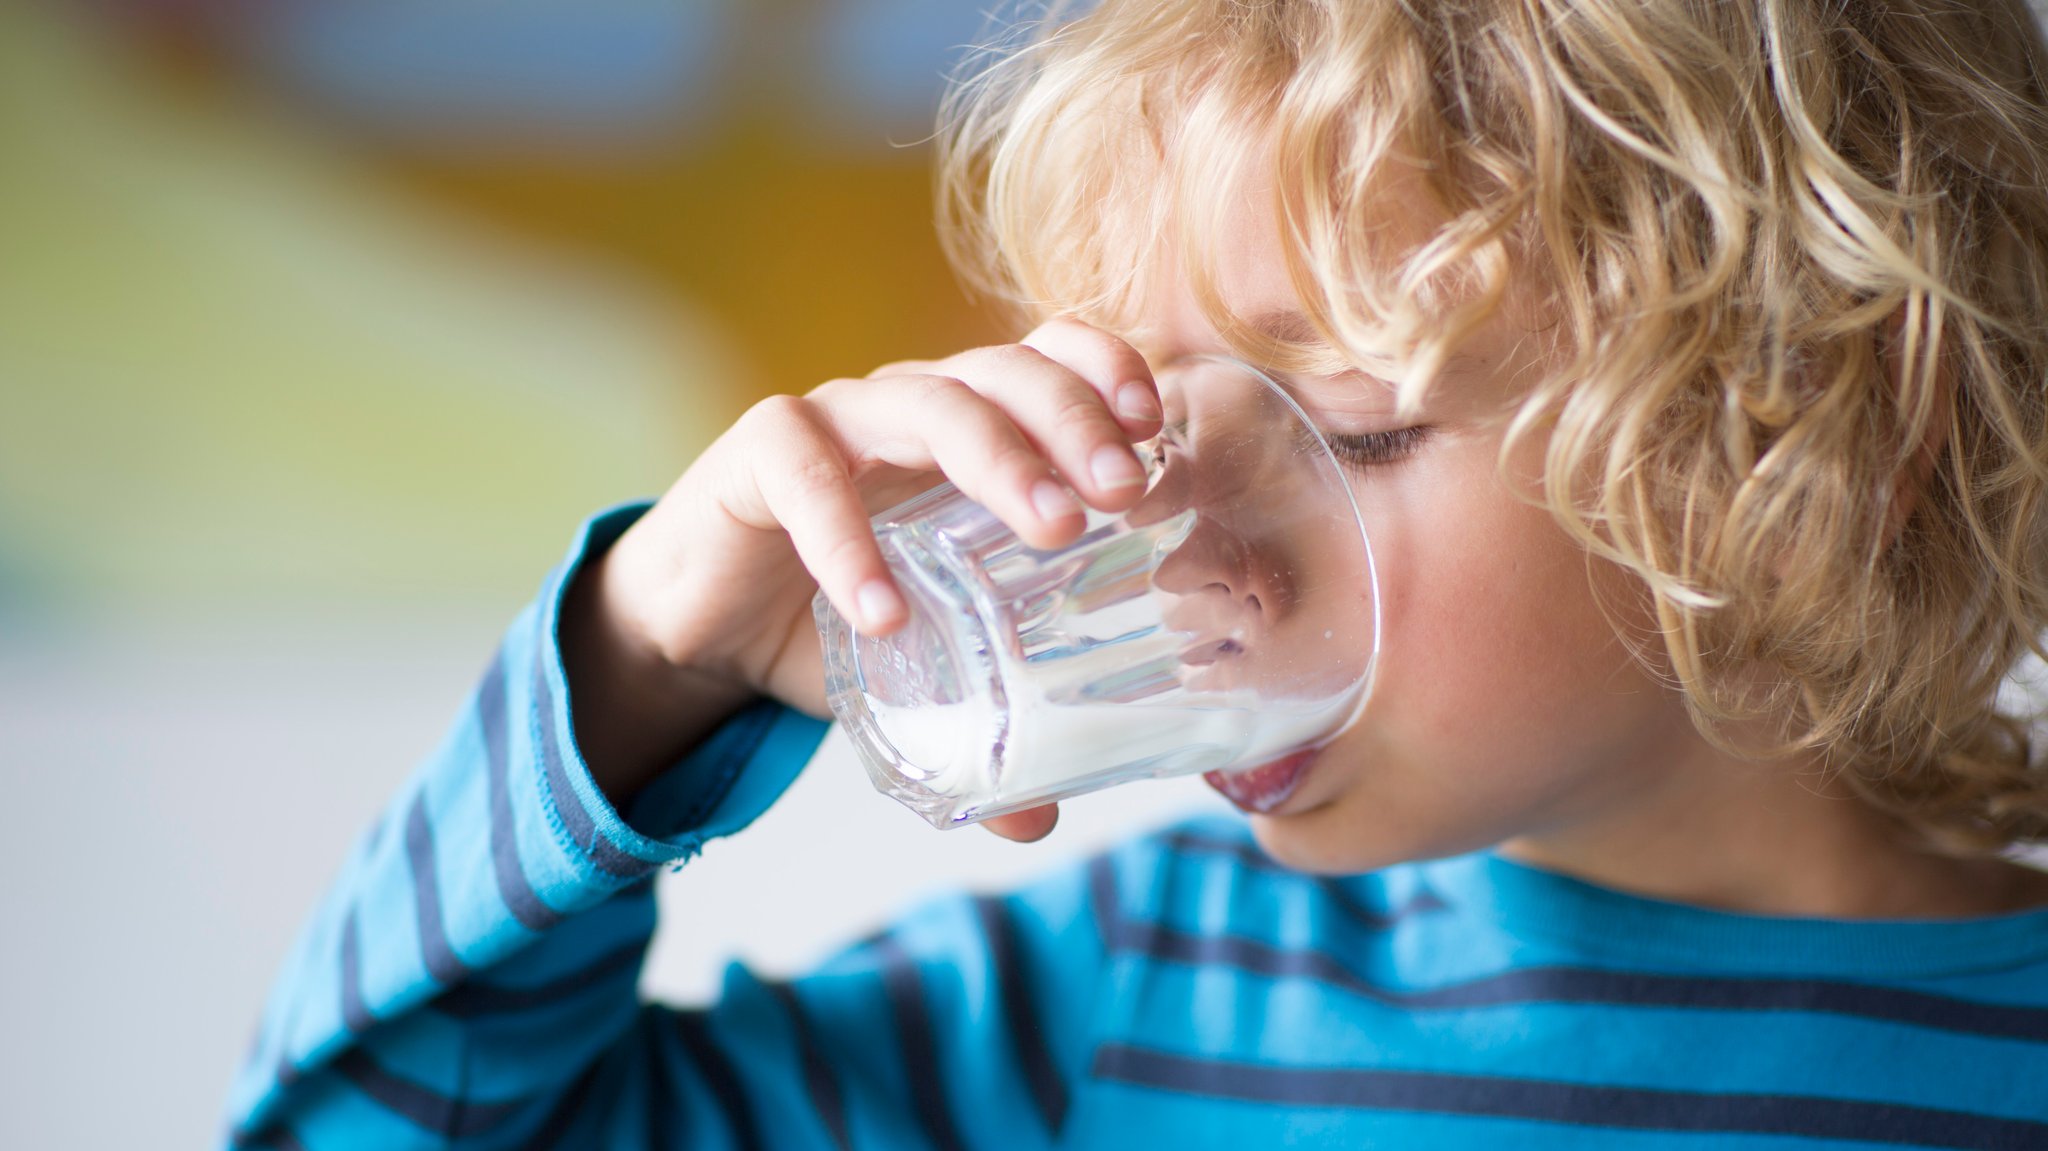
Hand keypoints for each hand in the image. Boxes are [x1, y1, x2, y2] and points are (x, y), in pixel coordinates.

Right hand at [560, 317, 1164, 832]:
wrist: (696, 625)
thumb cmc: (826, 619)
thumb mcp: (915, 672)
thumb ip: (977, 734)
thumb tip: (1040, 822)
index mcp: (966, 432)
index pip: (1045, 356)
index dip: (1102, 369)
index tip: (1153, 423)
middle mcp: (909, 407)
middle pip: (1002, 371)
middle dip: (1073, 422)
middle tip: (1122, 493)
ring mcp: (834, 421)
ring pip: (925, 400)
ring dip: (997, 457)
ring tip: (1055, 528)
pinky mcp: (754, 456)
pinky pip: (805, 474)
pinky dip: (849, 540)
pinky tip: (885, 610)